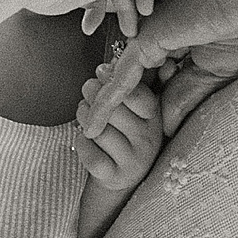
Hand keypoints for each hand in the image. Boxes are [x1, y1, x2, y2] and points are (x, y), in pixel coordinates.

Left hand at [72, 74, 163, 190]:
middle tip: (86, 90)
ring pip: (101, 132)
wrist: (119, 176)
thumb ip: (128, 85)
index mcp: (155, 117)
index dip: (115, 83)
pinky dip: (82, 145)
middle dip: (93, 96)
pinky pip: (92, 156)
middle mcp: (149, 139)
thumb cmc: (121, 133)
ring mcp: (134, 161)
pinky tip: (84, 139)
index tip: (100, 72)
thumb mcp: (132, 108)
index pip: (140, 97)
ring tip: (83, 115)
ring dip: (84, 119)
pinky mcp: (116, 177)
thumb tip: (113, 60)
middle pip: (115, 111)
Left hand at [80, 0, 237, 137]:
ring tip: (88, 136)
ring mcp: (147, 43)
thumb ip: (186, 97)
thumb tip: (167, 130)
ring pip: (121, 86)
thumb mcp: (214, 75)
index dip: (145, 110)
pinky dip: (106, 105)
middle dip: (120, 113)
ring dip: (105, 112)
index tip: (131, 136)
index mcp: (175, 49)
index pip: (154, 86)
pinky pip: (121, 81)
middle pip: (134, 87)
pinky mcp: (144, 43)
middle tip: (97, 137)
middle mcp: (156, 45)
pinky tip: (92, 127)